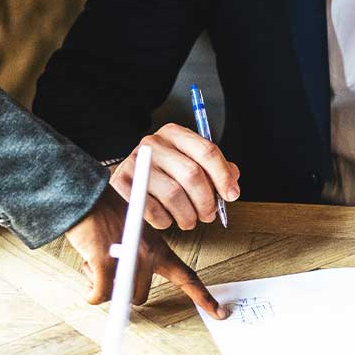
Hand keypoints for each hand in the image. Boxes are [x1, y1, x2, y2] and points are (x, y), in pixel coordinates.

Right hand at [64, 192, 227, 318]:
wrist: (86, 197)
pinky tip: (87, 269)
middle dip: (120, 290)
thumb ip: (133, 262)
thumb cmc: (103, 219)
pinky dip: (90, 292)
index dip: (203, 297)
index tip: (220, 313)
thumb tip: (122, 292)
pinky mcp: (107, 263)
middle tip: (105, 268)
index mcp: (158, 248)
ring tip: (95, 258)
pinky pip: (100, 295)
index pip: (187, 276)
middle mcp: (148, 254)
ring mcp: (130, 259)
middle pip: (140, 296)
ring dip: (101, 284)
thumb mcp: (130, 236)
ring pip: (119, 296)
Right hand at [110, 124, 240, 230]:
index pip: (207, 151)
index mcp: (175, 134)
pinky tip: (168, 219)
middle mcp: (154, 143)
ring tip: (190, 220)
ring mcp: (136, 162)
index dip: (223, 176)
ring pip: (173, 194)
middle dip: (206, 201)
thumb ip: (213, 169)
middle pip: (192, 174)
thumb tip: (232, 182)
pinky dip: (165, 221)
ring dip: (188, 215)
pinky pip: (152, 209)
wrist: (128, 177)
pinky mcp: (121, 183)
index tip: (231, 195)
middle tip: (209, 215)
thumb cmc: (164, 171)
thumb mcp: (189, 161)